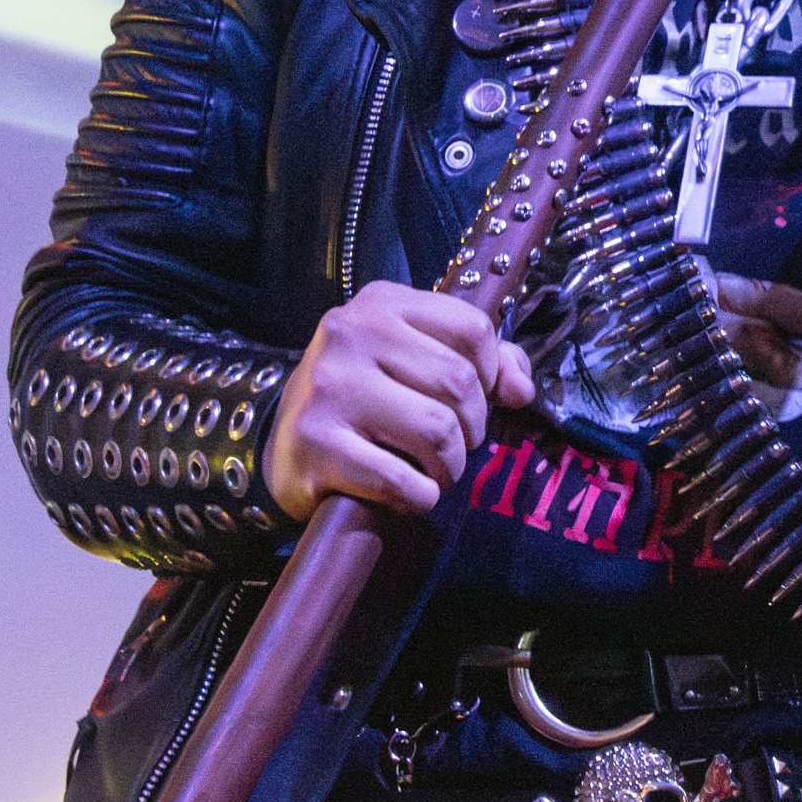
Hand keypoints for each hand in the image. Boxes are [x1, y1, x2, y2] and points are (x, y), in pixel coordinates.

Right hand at [263, 281, 534, 519]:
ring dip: (450, 466)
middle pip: (459, 382)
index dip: (491, 374)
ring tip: (434, 470)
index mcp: (380, 304)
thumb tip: (520, 390)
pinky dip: (420, 496)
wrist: (282, 446)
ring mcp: (329, 388)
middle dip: (472, 428)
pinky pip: (401, 480)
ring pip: (438, 430)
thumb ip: (477, 361)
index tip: (474, 400)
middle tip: (454, 445)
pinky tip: (410, 493)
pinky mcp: (316, 443)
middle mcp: (350, 334)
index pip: (473, 329)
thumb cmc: (364, 399)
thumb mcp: (413, 359)